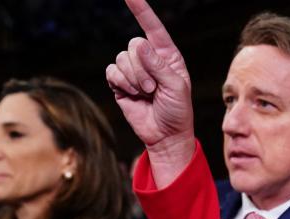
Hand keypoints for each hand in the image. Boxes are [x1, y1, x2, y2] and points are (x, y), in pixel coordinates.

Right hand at [106, 0, 194, 183]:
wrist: (166, 135)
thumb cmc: (178, 111)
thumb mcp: (176, 88)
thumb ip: (159, 66)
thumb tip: (140, 44)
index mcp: (168, 56)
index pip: (154, 28)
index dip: (141, 10)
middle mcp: (149, 59)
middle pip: (134, 45)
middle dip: (143, 69)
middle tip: (154, 89)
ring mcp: (133, 70)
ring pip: (121, 59)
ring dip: (134, 79)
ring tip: (146, 94)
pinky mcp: (120, 83)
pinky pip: (111, 72)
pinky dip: (121, 84)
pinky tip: (132, 95)